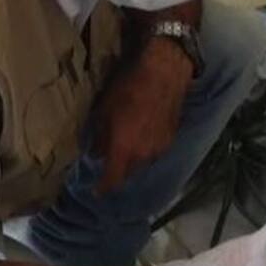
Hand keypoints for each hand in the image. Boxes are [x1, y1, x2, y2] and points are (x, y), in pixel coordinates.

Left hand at [93, 38, 193, 193]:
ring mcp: (159, 148)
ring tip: (124, 143)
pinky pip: (152, 151)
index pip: (112, 179)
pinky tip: (140, 133)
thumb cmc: (128, 89)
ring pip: (141, 162)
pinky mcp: (170, 139)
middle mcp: (143, 155)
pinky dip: (143, 148)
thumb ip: (100, 137)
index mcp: (124, 150)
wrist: (163, 74)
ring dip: (131, 158)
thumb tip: (96, 153)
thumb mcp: (104, 111)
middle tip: (108, 160)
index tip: (96, 192)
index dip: (103, 188)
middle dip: (117, 170)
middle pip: (127, 173)